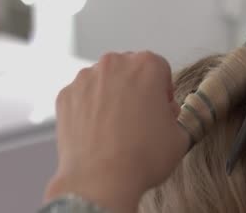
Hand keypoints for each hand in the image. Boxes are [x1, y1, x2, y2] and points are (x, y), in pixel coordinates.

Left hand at [44, 52, 187, 212]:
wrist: (101, 180)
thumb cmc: (141, 157)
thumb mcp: (180, 135)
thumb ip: (176, 115)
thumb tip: (166, 112)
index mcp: (147, 65)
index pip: (161, 69)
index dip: (163, 91)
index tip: (161, 108)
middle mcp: (115, 64)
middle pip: (130, 69)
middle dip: (136, 88)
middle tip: (140, 117)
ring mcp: (86, 78)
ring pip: (105, 80)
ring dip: (112, 95)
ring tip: (117, 127)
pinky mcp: (65, 95)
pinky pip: (83, 95)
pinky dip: (90, 107)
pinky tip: (98, 130)